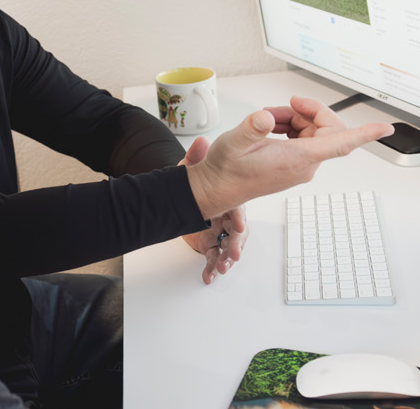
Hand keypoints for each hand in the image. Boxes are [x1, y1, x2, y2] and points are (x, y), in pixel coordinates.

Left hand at [177, 137, 248, 284]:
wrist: (179, 198)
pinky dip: (210, 268)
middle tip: (232, 256)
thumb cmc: (194, 184)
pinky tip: (207, 276)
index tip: (239, 227)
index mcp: (229, 201)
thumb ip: (195, 157)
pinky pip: (213, 257)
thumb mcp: (192, 170)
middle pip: (236, 234)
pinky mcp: (211, 244)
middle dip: (235, 246)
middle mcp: (227, 218)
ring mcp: (220, 233)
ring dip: (224, 260)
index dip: (239, 219)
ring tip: (219, 269)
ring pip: (226, 249)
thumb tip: (201, 143)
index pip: (238, 211)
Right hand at [185, 96, 392, 218]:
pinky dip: (289, 127)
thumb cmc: (225, 169)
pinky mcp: (292, 164)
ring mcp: (300, 165)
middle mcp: (304, 164)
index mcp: (297, 159)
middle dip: (309, 111)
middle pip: (327, 129)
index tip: (386, 128)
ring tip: (268, 117)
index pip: (341, 143)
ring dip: (294, 118)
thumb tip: (266, 117)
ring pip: (313, 132)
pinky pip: (303, 139)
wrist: (215, 188)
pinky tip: (270, 126)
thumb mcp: (234, 142)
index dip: (365, 134)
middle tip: (288, 103)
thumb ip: (252, 127)